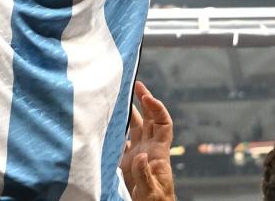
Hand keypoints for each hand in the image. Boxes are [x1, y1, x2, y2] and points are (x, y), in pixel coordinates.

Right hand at [119, 82, 174, 200]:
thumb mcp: (151, 192)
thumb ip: (145, 174)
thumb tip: (140, 155)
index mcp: (159, 153)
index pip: (163, 124)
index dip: (158, 109)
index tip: (148, 97)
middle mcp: (149, 149)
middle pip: (150, 120)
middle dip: (144, 101)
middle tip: (136, 85)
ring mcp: (138, 153)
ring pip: (136, 127)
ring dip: (131, 112)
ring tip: (121, 97)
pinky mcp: (128, 161)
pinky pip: (124, 140)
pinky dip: (118, 129)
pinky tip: (110, 122)